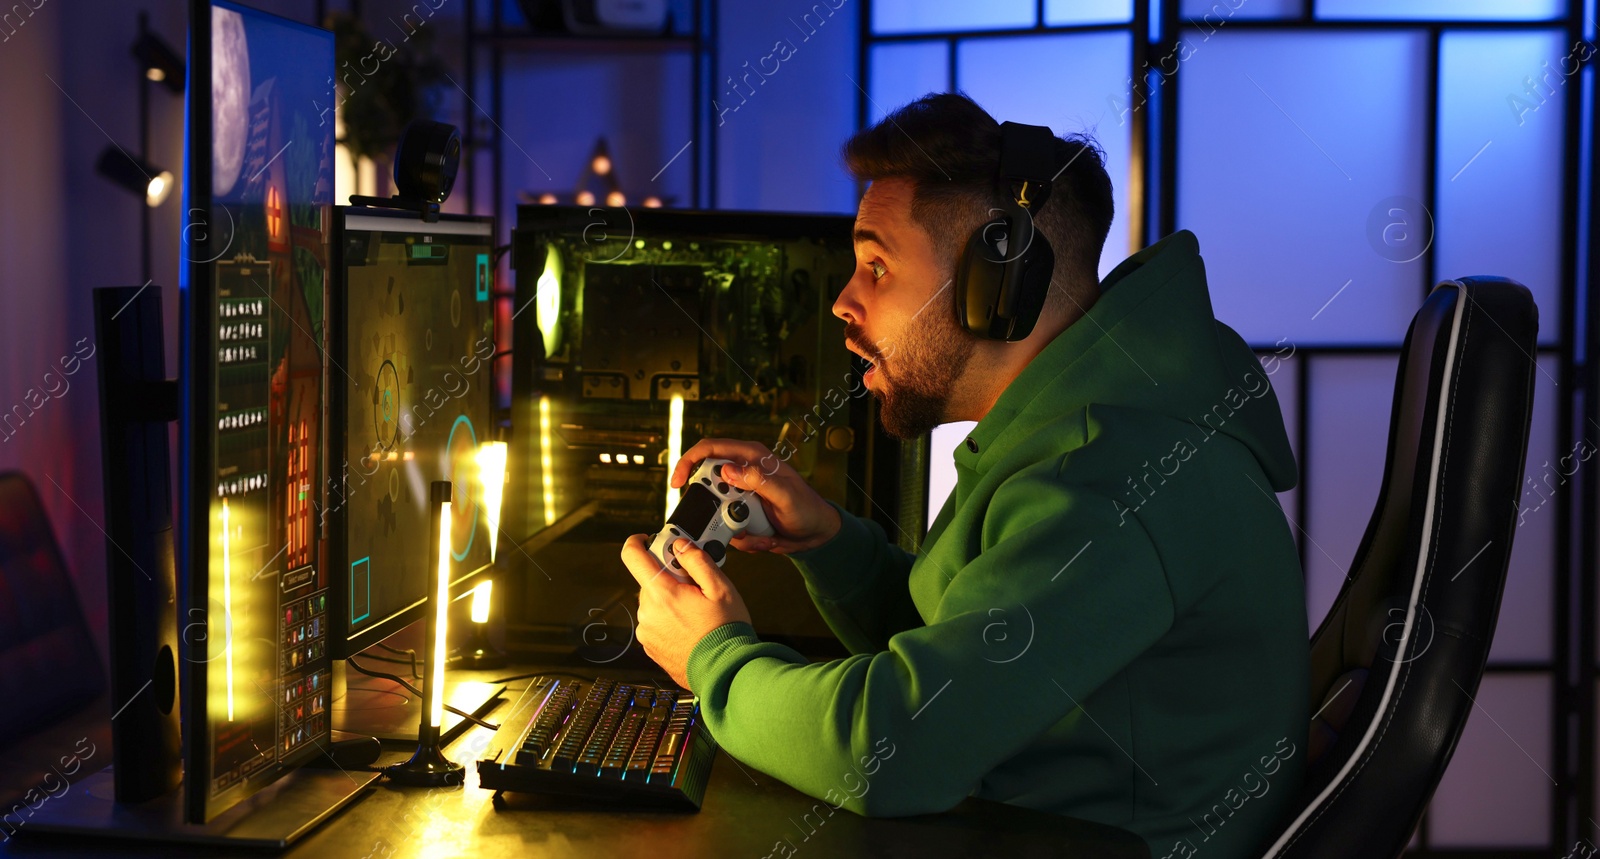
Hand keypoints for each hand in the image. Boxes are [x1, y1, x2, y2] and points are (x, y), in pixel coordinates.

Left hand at [620, 533, 752, 689]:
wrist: (725, 671)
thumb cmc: (725, 632)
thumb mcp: (720, 588)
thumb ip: (697, 560)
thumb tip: (681, 546)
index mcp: (662, 594)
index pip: (632, 556)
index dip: (638, 542)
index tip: (648, 539)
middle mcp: (648, 613)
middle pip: (649, 581)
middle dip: (670, 577)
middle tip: (694, 586)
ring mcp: (647, 631)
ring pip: (653, 602)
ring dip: (670, 600)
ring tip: (695, 611)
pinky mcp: (650, 646)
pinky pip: (655, 622)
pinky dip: (669, 619)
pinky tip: (690, 626)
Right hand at [670, 439, 841, 553]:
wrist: (815, 533)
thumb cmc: (807, 508)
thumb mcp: (786, 495)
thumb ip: (758, 480)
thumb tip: (728, 471)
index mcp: (752, 457)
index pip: (710, 449)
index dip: (688, 462)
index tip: (677, 483)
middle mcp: (742, 473)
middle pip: (708, 485)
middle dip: (716, 508)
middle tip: (737, 520)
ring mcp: (740, 495)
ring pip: (716, 512)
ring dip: (734, 528)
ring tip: (761, 532)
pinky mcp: (741, 514)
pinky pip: (727, 529)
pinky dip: (743, 538)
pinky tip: (764, 537)